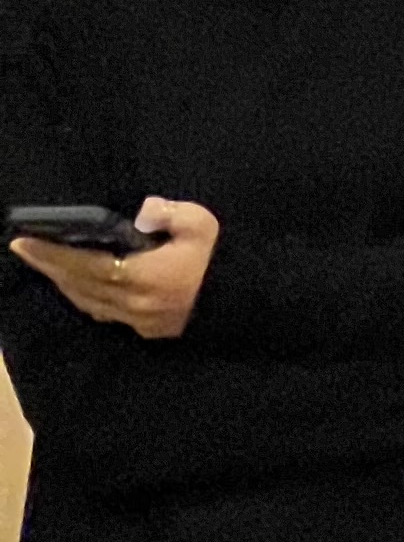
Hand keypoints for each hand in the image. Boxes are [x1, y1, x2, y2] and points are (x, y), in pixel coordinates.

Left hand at [11, 198, 215, 340]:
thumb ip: (168, 212)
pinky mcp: (144, 329)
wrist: (243, 300)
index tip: (22, 242)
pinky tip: (80, 288)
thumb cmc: (218, 259)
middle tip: (25, 250)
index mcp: (140, 275)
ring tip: (47, 266)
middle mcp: (131, 302)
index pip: (83, 265)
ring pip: (87, 303)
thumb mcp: (200, 224)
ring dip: (63, 285)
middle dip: (48, 267)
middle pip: (78, 286)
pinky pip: (103, 314)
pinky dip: (84, 299)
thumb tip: (141, 212)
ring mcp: (136, 320)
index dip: (50, 254)